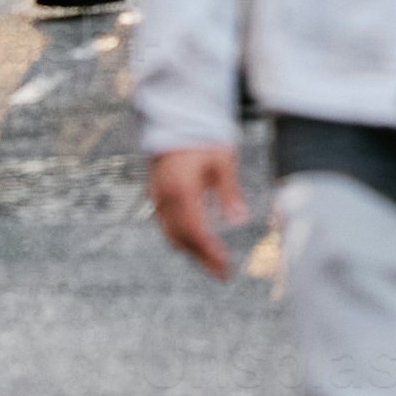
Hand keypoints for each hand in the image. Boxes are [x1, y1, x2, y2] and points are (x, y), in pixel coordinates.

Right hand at [148, 138, 252, 268]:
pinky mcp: (155, 196)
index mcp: (181, 189)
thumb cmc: (203, 139)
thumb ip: (229, 191)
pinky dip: (182, 238)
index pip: (195, 232)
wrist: (176, 121)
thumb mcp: (222, 161)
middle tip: (223, 273)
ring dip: (191, 251)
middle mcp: (165, 198)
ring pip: (172, 235)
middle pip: (182, 239)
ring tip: (213, 262)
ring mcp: (157, 198)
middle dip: (202, 258)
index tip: (226, 267)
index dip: (209, 253)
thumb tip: (240, 219)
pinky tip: (198, 242)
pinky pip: (167, 226)